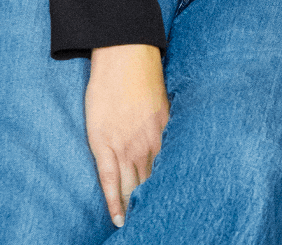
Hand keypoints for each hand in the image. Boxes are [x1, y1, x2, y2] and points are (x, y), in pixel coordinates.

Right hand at [85, 44, 169, 226]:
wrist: (124, 54)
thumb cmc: (144, 75)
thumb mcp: (164, 102)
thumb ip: (166, 126)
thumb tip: (175, 142)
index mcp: (165, 133)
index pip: (171, 171)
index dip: (173, 191)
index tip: (178, 207)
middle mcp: (148, 143)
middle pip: (154, 183)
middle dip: (157, 204)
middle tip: (161, 224)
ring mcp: (125, 145)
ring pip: (133, 186)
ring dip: (136, 207)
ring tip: (141, 227)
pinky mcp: (103, 144)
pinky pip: (109, 180)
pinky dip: (114, 202)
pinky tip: (119, 219)